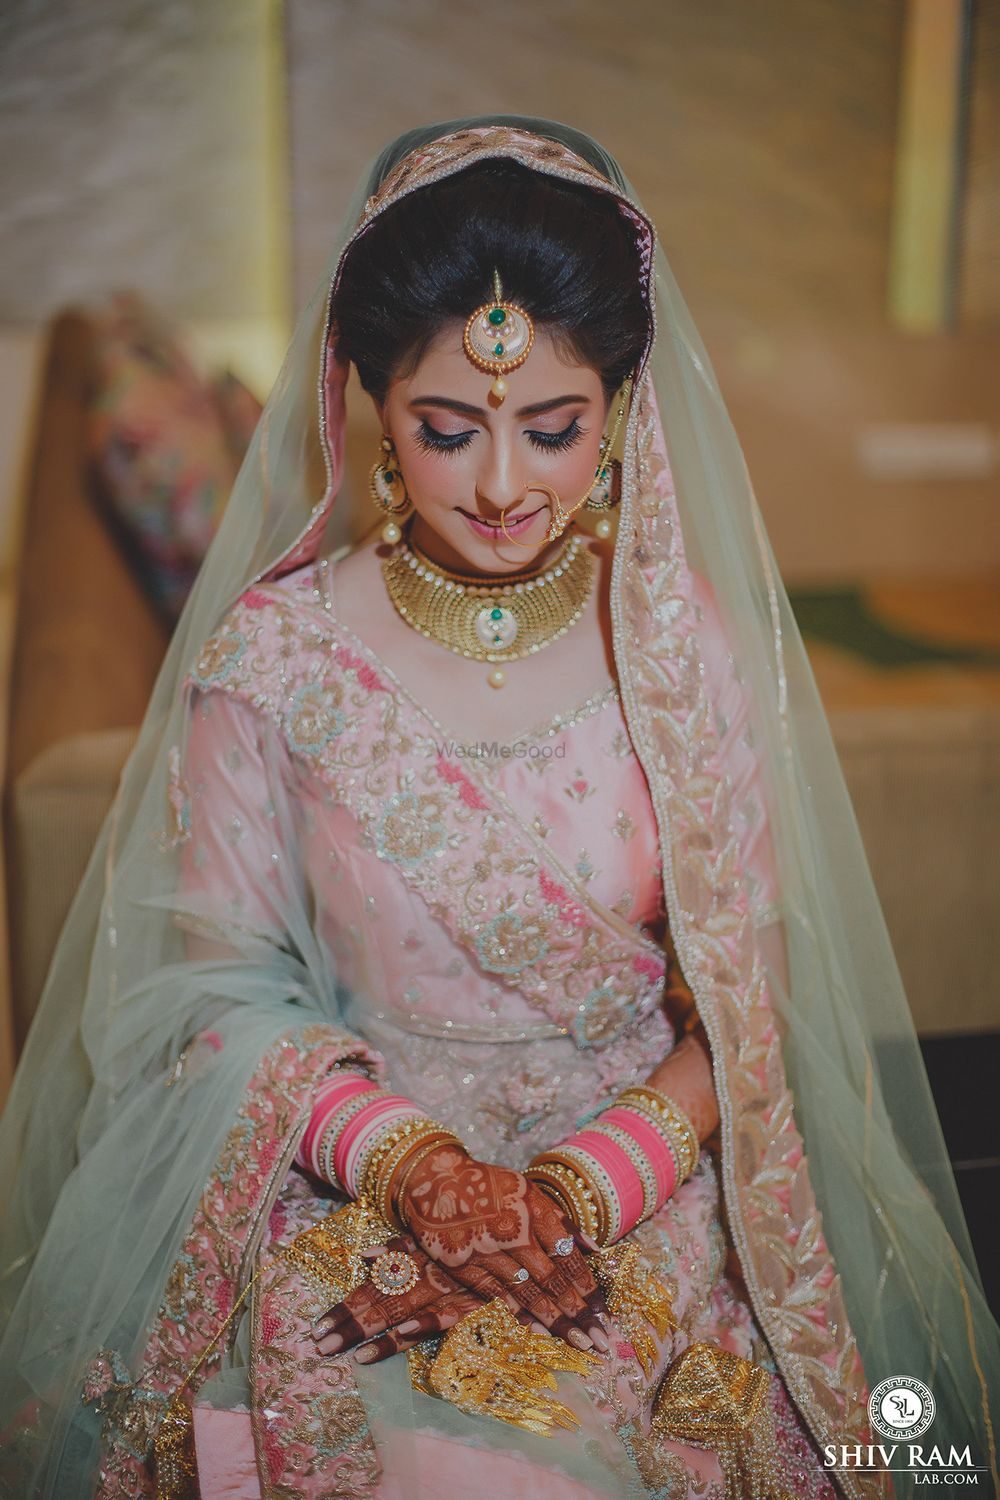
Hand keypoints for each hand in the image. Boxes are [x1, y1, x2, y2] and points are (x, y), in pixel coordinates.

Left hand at [311, 1236, 481, 1362]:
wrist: (518, 1236)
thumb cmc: (470, 1235)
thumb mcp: (433, 1237)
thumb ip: (400, 1248)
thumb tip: (364, 1256)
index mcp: (412, 1261)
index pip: (371, 1287)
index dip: (345, 1307)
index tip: (317, 1327)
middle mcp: (424, 1276)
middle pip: (381, 1303)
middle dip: (351, 1326)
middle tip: (321, 1347)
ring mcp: (447, 1289)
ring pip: (408, 1313)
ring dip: (381, 1336)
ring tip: (356, 1356)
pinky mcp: (473, 1303)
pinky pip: (446, 1315)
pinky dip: (426, 1321)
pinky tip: (405, 1332)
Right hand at [397, 1143, 607, 1352]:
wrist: (435, 1179)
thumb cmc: (489, 1186)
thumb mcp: (528, 1191)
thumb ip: (560, 1221)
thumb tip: (595, 1249)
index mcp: (534, 1209)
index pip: (568, 1255)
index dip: (588, 1287)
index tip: (603, 1311)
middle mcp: (514, 1231)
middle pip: (552, 1279)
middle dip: (578, 1312)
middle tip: (599, 1341)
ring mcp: (487, 1250)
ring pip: (527, 1292)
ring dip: (554, 1320)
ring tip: (577, 1342)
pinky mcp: (462, 1264)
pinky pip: (495, 1295)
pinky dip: (517, 1313)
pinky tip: (535, 1331)